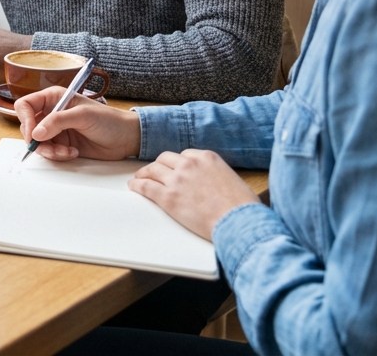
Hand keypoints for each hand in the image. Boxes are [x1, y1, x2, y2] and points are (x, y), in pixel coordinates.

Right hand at [18, 85, 140, 161]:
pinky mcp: (62, 144)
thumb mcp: (82, 115)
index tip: (34, 133)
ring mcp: (56, 130)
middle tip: (50, 146)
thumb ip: (57, 122)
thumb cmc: (109, 120)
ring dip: (49, 150)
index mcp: (54, 98)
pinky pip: (49, 152)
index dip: (25, 119)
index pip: (26, 105)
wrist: (126, 138)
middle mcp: (52, 113)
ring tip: (66, 151)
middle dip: (38, 140)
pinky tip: (73, 152)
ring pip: (38, 143)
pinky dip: (58, 155)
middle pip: (28, 127)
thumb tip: (36, 133)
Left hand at [129, 150, 258, 239]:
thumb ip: (213, 173)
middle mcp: (189, 164)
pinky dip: (137, 185)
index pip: (184, 155)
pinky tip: (134, 186)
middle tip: (153, 172)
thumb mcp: (230, 178)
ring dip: (144, 174)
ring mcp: (177, 179)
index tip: (173, 168)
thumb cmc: (241, 206)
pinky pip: (146, 187)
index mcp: (206, 157)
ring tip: (139, 178)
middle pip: (165, 159)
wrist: (238, 221)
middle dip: (158, 166)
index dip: (176, 163)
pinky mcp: (168, 197)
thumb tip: (207, 180)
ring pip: (152, 170)